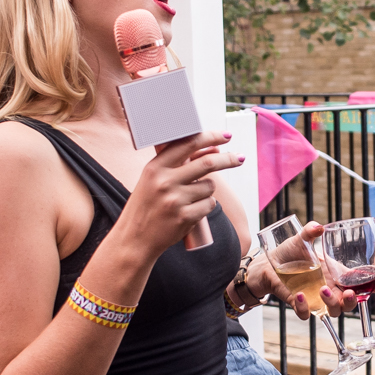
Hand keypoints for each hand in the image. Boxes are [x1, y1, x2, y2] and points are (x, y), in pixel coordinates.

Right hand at [118, 131, 240, 254]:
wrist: (134, 239)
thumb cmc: (147, 206)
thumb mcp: (153, 180)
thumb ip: (178, 165)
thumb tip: (214, 151)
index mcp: (155, 167)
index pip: (188, 144)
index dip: (211, 137)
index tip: (226, 136)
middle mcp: (164, 181)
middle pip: (207, 163)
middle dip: (228, 159)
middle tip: (240, 157)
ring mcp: (175, 200)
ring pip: (210, 187)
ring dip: (208, 190)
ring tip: (191, 198)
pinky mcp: (184, 217)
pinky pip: (209, 205)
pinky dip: (206, 206)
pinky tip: (191, 212)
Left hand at [242, 223, 374, 319]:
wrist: (268, 264)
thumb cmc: (289, 253)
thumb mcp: (301, 240)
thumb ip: (310, 233)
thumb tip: (318, 226)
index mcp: (335, 274)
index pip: (359, 283)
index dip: (373, 287)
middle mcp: (329, 288)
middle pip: (349, 303)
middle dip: (352, 301)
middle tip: (348, 293)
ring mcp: (315, 298)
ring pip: (332, 312)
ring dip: (332, 304)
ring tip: (323, 290)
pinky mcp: (299, 304)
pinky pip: (305, 313)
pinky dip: (303, 308)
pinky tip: (299, 296)